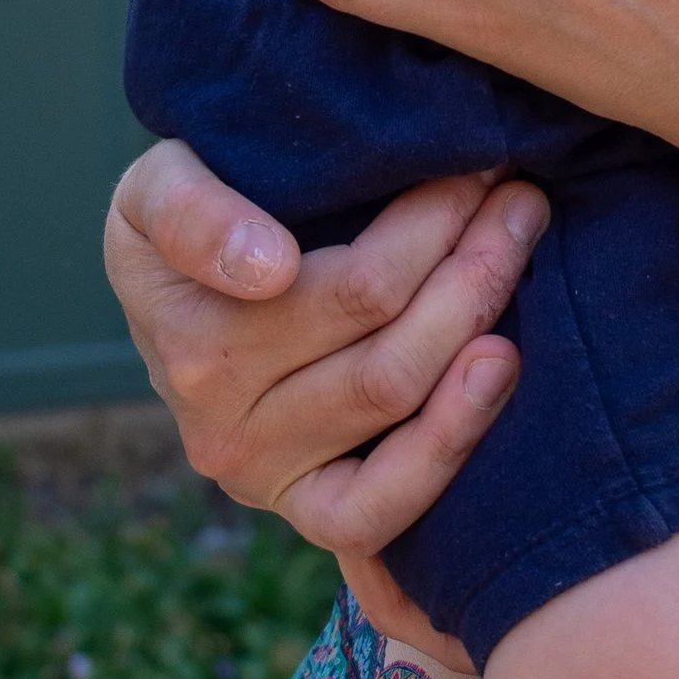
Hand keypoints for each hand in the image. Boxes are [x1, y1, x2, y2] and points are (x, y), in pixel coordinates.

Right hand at [104, 138, 542, 614]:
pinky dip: (448, 442)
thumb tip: (268, 269)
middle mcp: (215, 412)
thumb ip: (190, 210)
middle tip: (517, 189)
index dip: (426, 221)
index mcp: (184, 327)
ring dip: (476, 309)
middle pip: (377, 325)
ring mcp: (263, 472)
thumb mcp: (157, 185)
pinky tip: (500, 365)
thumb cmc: (193, 215)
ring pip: (392, 392)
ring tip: (522, 236)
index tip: (477, 164)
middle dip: (468, 249)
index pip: (336, 279)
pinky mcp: (309, 514)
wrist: (184, 304)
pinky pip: (380, 508)